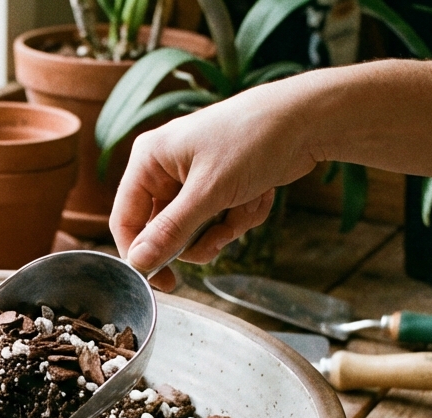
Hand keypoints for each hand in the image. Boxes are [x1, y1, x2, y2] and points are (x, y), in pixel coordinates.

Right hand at [111, 81, 323, 290]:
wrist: (305, 121)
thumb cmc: (252, 140)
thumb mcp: (208, 191)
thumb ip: (170, 231)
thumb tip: (138, 262)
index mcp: (149, 160)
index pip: (126, 219)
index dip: (140, 253)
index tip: (162, 281)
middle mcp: (166, 170)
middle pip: (164, 231)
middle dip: (198, 237)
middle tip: (220, 236)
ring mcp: (193, 180)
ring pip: (195, 232)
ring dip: (225, 228)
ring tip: (245, 205)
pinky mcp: (219, 188)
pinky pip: (219, 223)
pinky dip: (241, 216)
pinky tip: (259, 194)